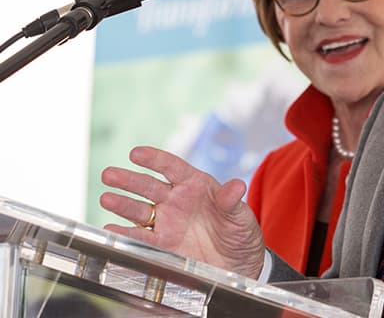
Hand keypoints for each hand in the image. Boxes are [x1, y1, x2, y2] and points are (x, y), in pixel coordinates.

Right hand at [100, 146, 265, 279]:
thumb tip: (238, 185)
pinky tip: (111, 231)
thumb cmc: (241, 234)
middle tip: (109, 174)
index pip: (172, 168)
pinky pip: (140, 238)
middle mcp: (177, 201)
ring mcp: (167, 223)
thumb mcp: (241, 217)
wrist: (238, 265)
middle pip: (149, 186)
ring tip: (106, 198)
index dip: (155, 159)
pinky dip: (125, 235)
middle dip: (129, 180)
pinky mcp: (162, 246)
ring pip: (139, 210)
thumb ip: (232, 202)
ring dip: (122, 204)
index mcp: (196, 186)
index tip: (136, 153)